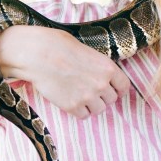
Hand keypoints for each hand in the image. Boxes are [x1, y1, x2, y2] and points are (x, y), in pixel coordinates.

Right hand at [0, 26, 130, 118]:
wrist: (37, 55)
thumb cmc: (58, 45)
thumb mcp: (85, 49)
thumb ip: (97, 64)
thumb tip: (98, 72)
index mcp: (107, 67)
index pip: (124, 86)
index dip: (118, 89)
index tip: (113, 90)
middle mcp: (101, 84)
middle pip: (111, 100)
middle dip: (102, 96)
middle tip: (90, 90)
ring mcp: (87, 97)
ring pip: (99, 110)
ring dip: (91, 105)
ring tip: (80, 96)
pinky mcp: (72, 107)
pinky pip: (83, 116)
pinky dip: (79, 111)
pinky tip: (71, 100)